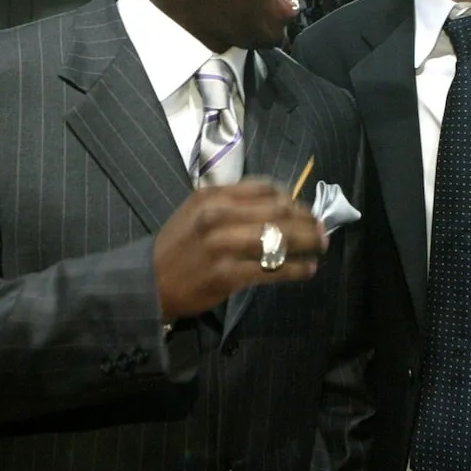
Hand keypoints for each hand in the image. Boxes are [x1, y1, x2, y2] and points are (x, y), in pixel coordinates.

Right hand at [153, 178, 328, 318]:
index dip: (292, 198)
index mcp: (213, 196)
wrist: (149, 282)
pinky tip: (308, 269)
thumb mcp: (197, 210)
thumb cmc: (178, 245)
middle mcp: (218, 216)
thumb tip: (279, 204)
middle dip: (307, 219)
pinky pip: (272, 269)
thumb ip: (232, 202)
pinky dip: (296, 269)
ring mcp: (223, 246)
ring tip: (321, 245)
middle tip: (322, 227)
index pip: (265, 188)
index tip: (303, 208)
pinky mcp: (227, 275)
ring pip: (279, 239)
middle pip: (278, 211)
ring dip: (308, 242)